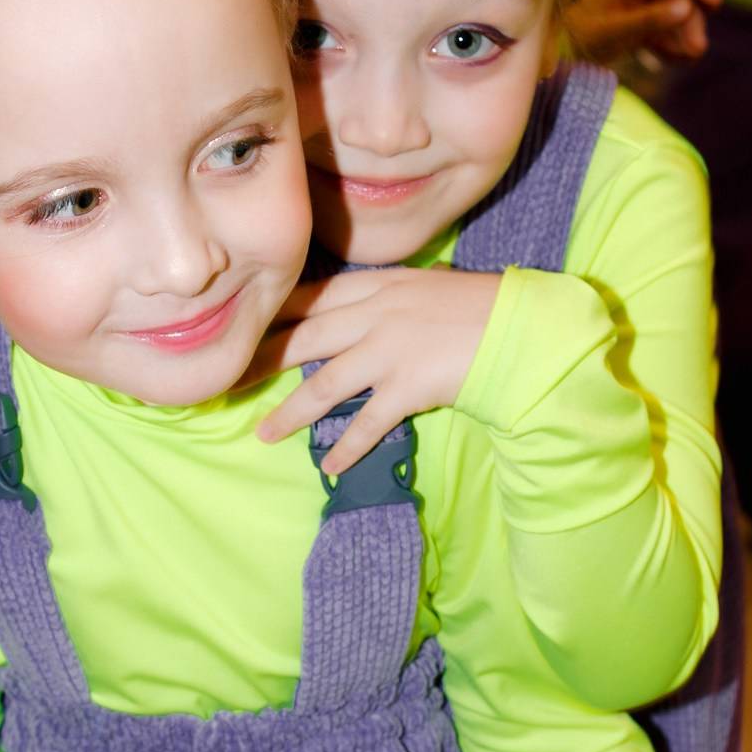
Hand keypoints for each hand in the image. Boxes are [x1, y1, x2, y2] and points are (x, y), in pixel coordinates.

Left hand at [248, 266, 501, 475]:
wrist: (521, 327)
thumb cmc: (482, 305)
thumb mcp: (432, 285)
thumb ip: (402, 291)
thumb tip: (398, 289)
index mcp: (378, 286)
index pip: (313, 298)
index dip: (274, 315)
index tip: (242, 328)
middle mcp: (375, 314)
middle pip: (303, 338)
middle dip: (263, 360)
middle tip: (230, 378)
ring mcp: (388, 351)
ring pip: (324, 385)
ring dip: (290, 413)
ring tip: (264, 434)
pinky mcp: (408, 386)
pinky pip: (367, 423)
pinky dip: (347, 448)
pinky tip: (329, 466)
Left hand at [565, 0, 722, 65]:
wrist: (553, 60)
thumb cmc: (576, 41)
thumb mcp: (613, 31)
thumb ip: (649, 19)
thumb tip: (687, 8)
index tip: (715, 3)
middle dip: (690, 21)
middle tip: (697, 49)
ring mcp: (635, 12)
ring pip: (671, 18)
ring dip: (684, 37)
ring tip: (689, 59)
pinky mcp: (634, 31)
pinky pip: (661, 35)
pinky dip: (671, 47)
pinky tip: (677, 62)